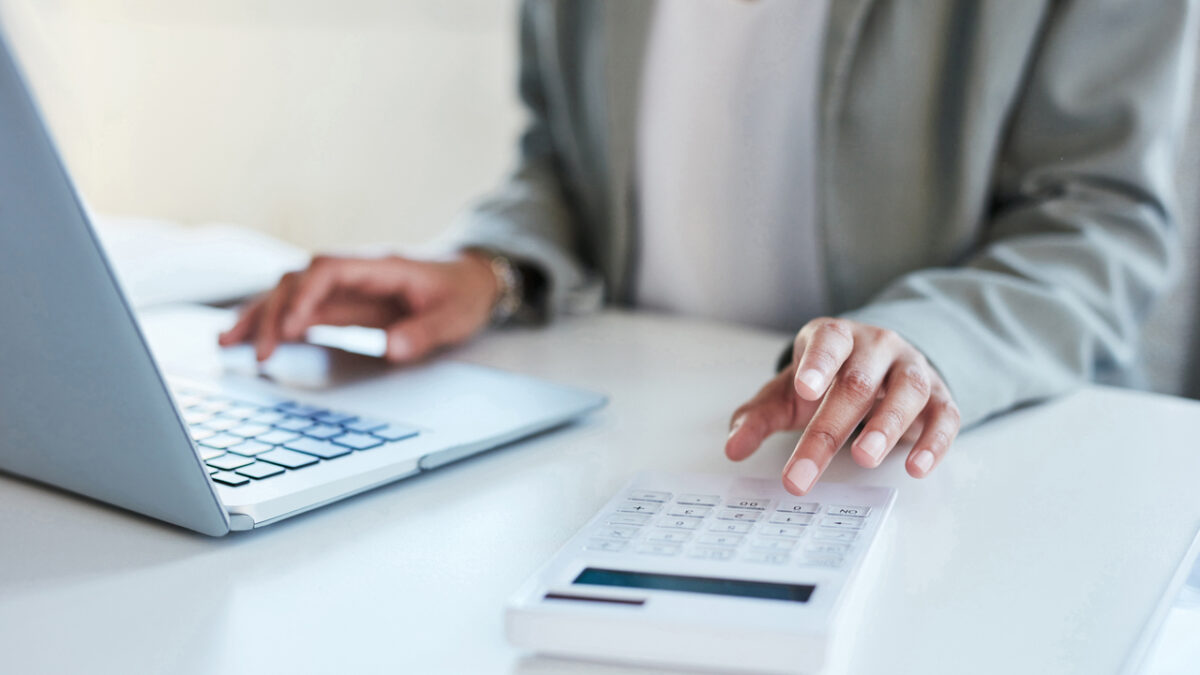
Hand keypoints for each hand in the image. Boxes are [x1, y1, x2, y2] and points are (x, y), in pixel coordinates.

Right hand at [218, 252, 498, 362]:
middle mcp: (355, 271)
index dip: (306, 294)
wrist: (472, 278)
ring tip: (227, 343)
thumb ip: (424, 332)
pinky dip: (272, 322)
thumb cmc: (463, 293)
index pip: (329, 270)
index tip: (293, 327)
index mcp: (381, 267)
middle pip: (299, 280)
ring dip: (260, 314)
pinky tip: (247, 339)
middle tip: (259, 353)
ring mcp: (345, 286)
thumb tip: (392, 348)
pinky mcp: (342, 303)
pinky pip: (299, 309)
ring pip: (290, 292)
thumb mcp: (455, 317)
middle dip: (273, 313)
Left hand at [724, 317, 960, 494]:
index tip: (804, 390)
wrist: (878, 366)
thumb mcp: (788, 395)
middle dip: (830, 428)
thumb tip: (733, 447)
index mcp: (835, 337)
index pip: (828, 342)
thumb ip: (759, 417)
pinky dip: (934, 441)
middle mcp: (877, 347)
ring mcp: (911, 369)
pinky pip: (944, 415)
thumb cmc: (827, 381)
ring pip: (907, 391)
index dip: (817, 364)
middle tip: (804, 470)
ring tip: (864, 458)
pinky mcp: (939, 396)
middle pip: (857, 382)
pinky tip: (916, 467)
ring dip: (886, 426)